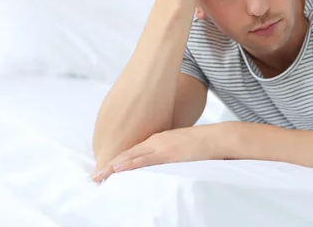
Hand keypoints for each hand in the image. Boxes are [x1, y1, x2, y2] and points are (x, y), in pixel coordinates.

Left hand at [92, 124, 220, 181]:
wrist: (216, 138)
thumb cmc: (202, 144)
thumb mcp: (181, 146)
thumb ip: (169, 152)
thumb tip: (163, 163)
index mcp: (159, 139)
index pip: (133, 150)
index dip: (118, 159)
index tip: (106, 168)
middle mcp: (156, 141)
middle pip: (128, 153)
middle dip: (110, 164)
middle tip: (95, 175)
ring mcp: (161, 146)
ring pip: (131, 156)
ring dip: (114, 167)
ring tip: (100, 175)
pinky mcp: (167, 153)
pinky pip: (144, 160)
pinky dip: (128, 165)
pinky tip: (118, 169)